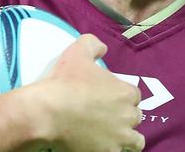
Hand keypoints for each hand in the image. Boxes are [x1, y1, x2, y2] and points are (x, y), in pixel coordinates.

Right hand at [34, 34, 144, 151]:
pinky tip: (100, 146)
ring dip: (127, 137)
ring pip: (135, 141)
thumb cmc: (65, 81)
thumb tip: (102, 48)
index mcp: (125, 92)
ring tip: (111, 135)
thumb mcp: (78, 51)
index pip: (134, 94)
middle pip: (135, 117)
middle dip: (124, 115)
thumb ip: (94, 44)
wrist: (48, 112)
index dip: (122, 95)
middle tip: (106, 115)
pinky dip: (112, 150)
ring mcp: (119, 138)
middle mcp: (128, 116)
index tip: (108, 97)